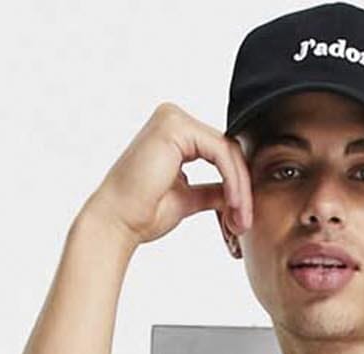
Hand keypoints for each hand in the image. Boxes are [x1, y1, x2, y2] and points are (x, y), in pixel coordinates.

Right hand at [84, 100, 252, 248]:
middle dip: (242, 189)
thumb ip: (210, 191)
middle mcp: (173, 120)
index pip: (220, 154)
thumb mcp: (186, 199)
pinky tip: (233, 204)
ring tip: (239, 220)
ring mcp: (173, 119)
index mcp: (175, 134)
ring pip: (227, 151)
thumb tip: (234, 195)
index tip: (241, 220)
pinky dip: (232, 180)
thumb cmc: (143, 214)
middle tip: (244, 223)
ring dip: (240, 188)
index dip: (238, 186)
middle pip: (226, 150)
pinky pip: (220, 151)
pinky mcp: (175, 126)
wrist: (119, 222)